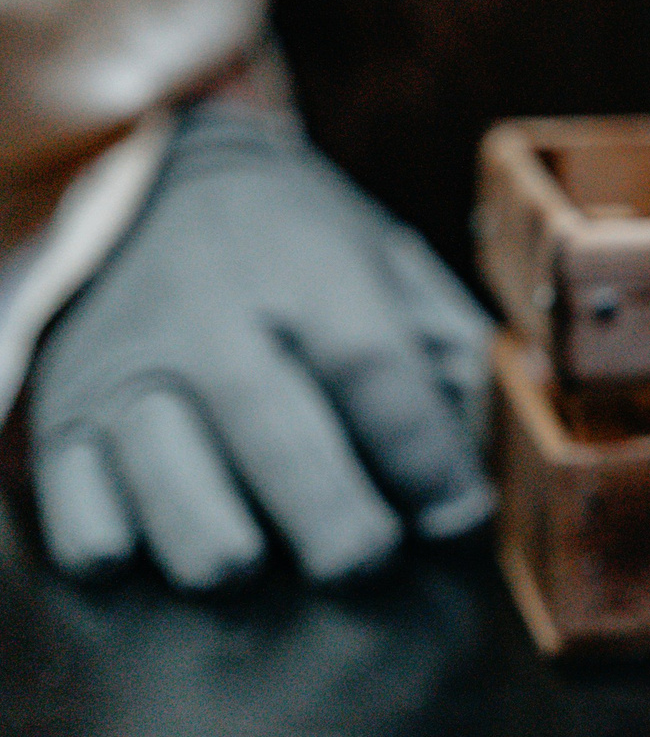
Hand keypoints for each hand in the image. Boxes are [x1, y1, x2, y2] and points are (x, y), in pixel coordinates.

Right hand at [28, 104, 494, 590]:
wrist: (157, 182)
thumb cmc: (302, 250)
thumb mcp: (388, 265)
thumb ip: (450, 349)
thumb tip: (500, 444)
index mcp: (309, 279)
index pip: (376, 378)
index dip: (429, 465)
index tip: (460, 519)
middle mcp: (209, 327)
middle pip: (284, 454)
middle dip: (345, 535)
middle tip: (370, 554)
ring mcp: (127, 380)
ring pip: (183, 512)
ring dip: (237, 554)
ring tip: (267, 552)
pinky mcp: (61, 425)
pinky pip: (89, 530)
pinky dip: (132, 552)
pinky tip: (172, 536)